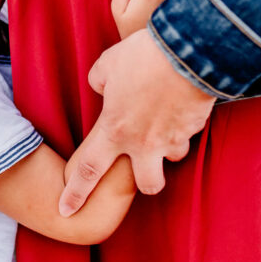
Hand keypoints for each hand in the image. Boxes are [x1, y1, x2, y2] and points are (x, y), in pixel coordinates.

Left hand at [58, 28, 215, 213]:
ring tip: (167, 120)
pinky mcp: (195, 127)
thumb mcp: (107, 65)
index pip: (89, 170)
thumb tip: (103, 89)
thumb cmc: (142, 56)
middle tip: (145, 165)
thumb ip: (99, 82)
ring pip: (174, 157)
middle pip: (147, 184)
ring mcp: (173, 138)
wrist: (188, 50)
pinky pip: (190, 132)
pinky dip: (185, 123)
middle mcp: (144, 142)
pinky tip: (182, 102)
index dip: (76, 193)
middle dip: (147, 181)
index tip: (65, 211)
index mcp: (115, 129)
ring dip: (170, 146)